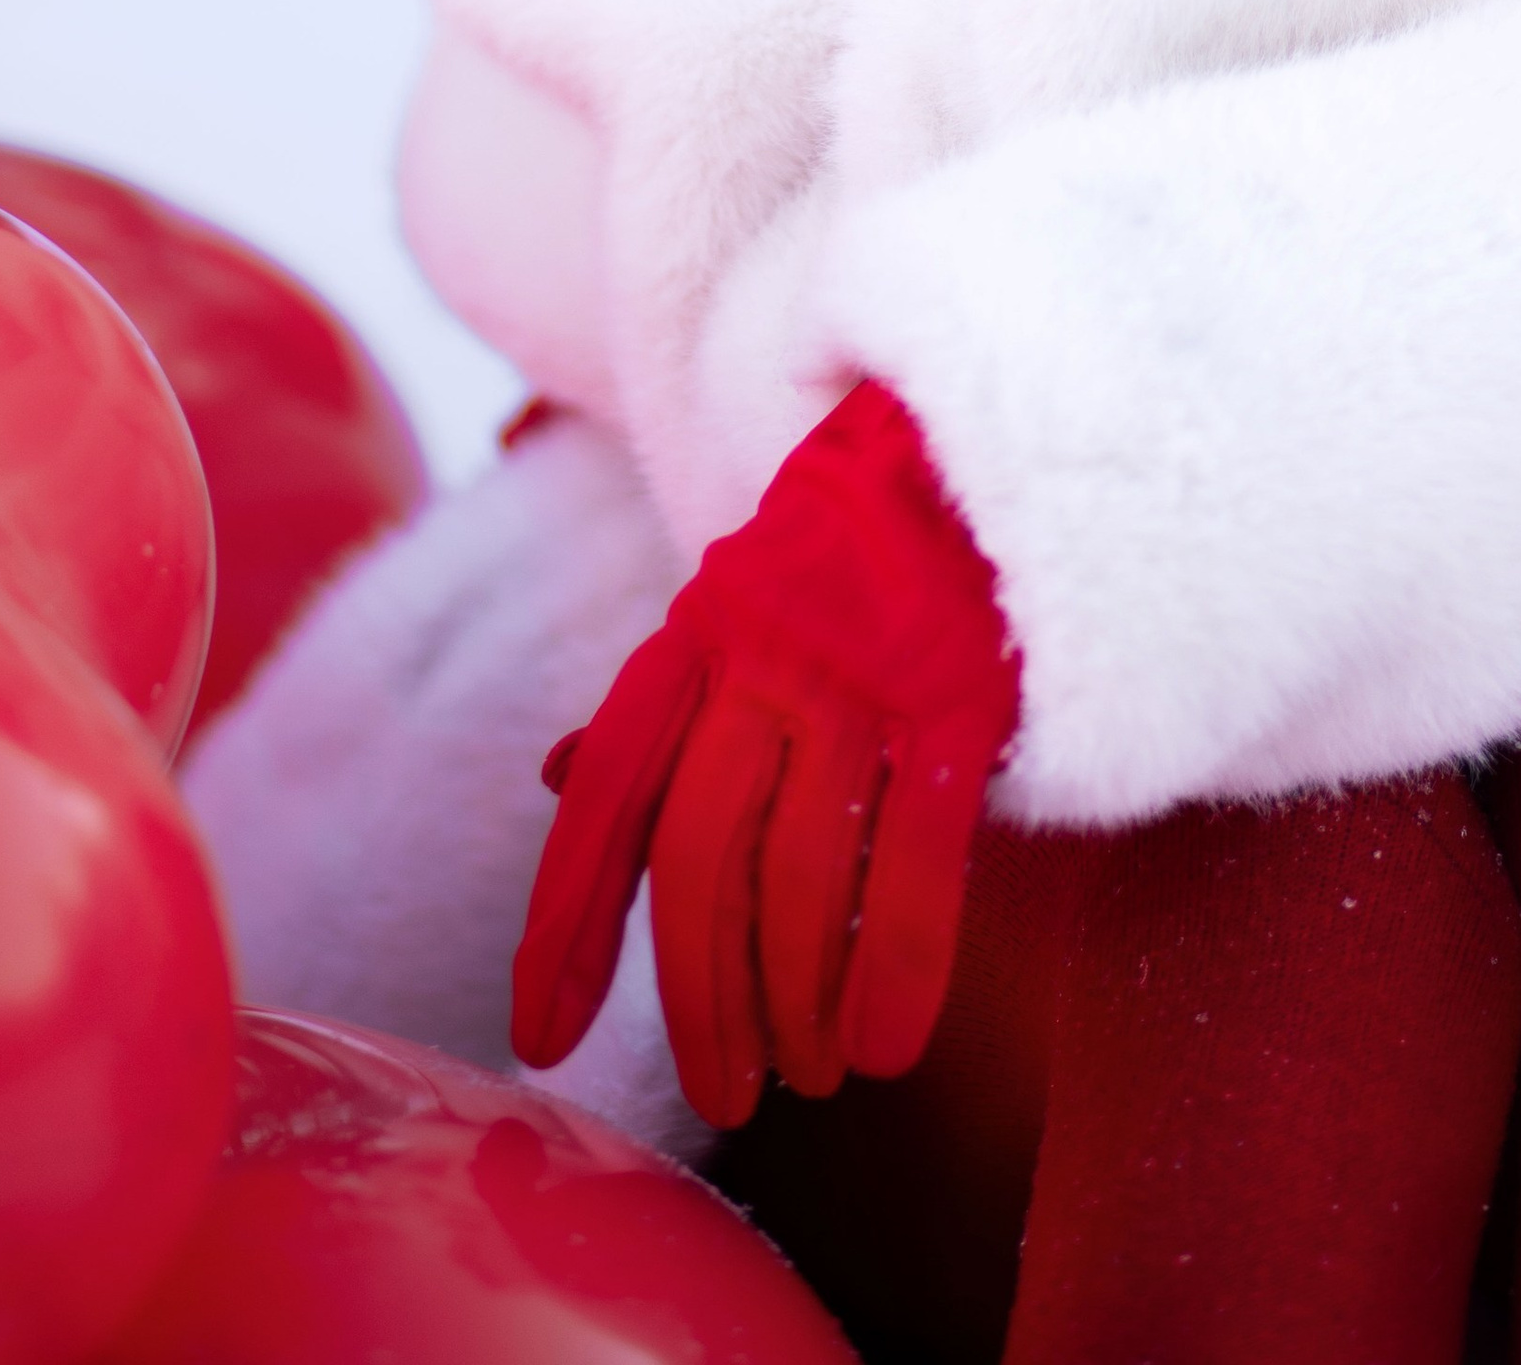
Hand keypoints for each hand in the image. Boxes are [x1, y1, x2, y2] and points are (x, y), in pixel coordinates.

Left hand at [513, 380, 1019, 1127]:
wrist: (981, 426)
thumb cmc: (856, 541)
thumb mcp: (740, 602)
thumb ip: (666, 698)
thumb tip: (557, 782)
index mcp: (702, 634)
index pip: (613, 793)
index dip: (569, 920)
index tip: (539, 1036)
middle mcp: (762, 655)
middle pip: (700, 856)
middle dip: (700, 994)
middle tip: (719, 1092)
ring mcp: (860, 672)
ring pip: (801, 869)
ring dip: (797, 995)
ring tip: (811, 1074)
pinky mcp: (957, 691)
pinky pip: (914, 850)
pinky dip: (898, 959)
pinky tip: (885, 1044)